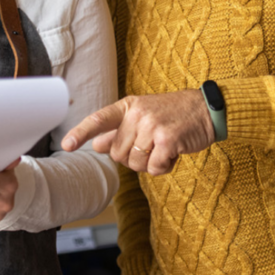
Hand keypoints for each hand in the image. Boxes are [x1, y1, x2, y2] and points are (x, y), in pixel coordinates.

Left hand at [60, 90, 214, 175]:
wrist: (207, 110)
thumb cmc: (173, 115)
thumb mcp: (143, 116)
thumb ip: (119, 130)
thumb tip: (96, 144)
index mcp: (128, 106)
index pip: (99, 120)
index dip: (80, 133)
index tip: (66, 145)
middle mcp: (137, 114)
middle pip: (118, 153)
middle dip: (133, 158)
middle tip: (151, 146)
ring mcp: (152, 126)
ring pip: (135, 163)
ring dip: (149, 164)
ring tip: (163, 148)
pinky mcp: (167, 140)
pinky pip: (154, 168)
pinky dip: (164, 167)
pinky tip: (173, 154)